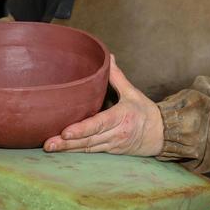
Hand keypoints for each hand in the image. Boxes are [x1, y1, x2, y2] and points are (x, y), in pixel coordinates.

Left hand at [43, 56, 163, 155]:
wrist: (161, 134)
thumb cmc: (146, 112)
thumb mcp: (133, 93)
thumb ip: (118, 77)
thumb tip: (109, 57)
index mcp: (122, 117)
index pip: (99, 124)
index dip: (81, 129)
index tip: (66, 131)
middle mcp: (116, 133)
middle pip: (89, 139)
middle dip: (67, 143)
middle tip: (48, 144)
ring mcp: (113, 144)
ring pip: (88, 148)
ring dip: (68, 149)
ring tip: (50, 147)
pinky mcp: (110, 151)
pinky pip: (91, 151)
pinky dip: (76, 151)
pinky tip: (62, 150)